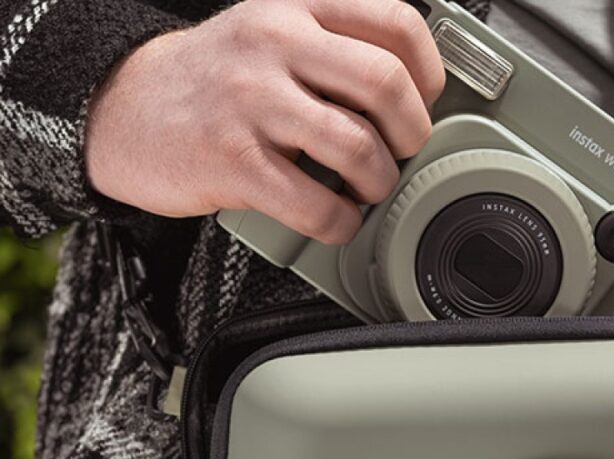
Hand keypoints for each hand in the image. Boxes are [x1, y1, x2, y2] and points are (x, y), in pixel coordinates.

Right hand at [84, 0, 444, 243]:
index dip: (428, 72)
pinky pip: (314, 204)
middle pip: (386, 84)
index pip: (396, 22)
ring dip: (379, 181)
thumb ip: (335, 46)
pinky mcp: (230, 162)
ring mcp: (249, 101)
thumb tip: (417, 94)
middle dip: (413, 133)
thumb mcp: (273, 34)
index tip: (424, 102)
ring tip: (367, 187)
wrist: (124, 108)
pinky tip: (336, 217)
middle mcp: (273, 44)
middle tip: (402, 151)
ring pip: (356, 147)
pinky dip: (341, 222)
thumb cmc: (216, 80)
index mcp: (295, 8)